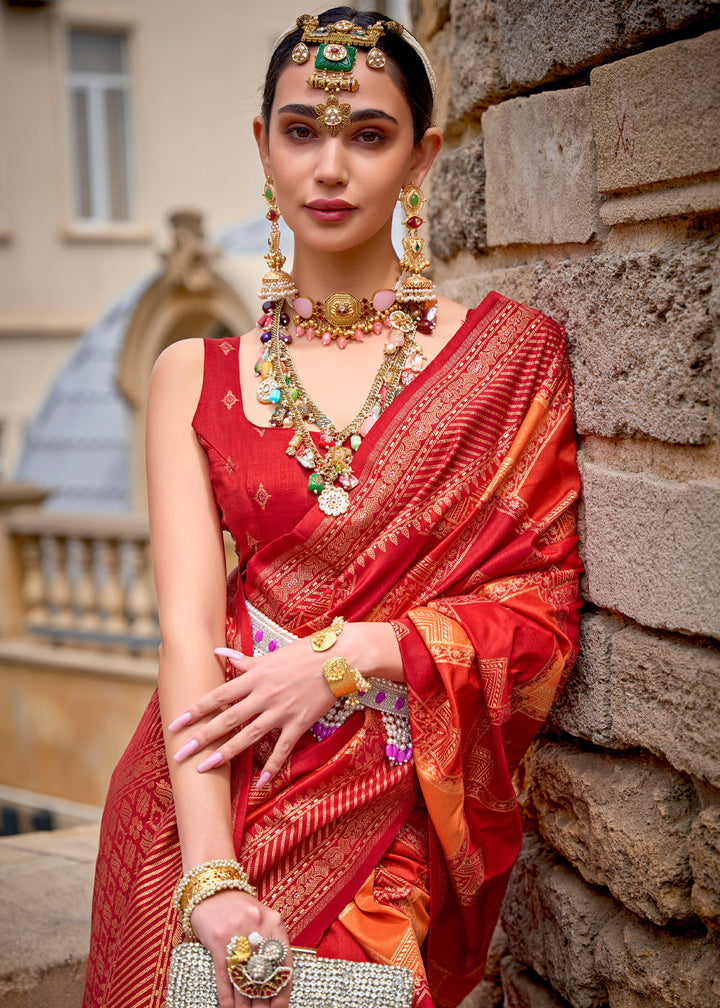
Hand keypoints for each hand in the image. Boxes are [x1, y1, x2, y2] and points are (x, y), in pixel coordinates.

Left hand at [168, 637, 336, 781]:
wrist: (338, 658)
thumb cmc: (303, 653)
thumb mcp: (270, 654)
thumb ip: (243, 660)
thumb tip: (219, 654)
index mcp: (254, 676)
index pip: (218, 696)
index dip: (195, 711)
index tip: (176, 724)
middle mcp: (264, 696)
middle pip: (226, 720)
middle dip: (201, 738)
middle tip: (179, 754)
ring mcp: (281, 711)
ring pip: (248, 736)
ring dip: (225, 754)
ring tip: (204, 769)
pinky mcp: (299, 723)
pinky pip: (282, 748)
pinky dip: (272, 766)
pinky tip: (261, 782)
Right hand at [190, 889, 291, 1007]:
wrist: (210, 887)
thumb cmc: (236, 905)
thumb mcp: (259, 918)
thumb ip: (268, 941)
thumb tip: (274, 978)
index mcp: (274, 922)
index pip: (284, 965)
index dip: (281, 992)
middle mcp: (258, 928)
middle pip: (264, 976)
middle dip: (262, 1002)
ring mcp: (238, 934)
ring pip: (245, 981)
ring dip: (244, 1005)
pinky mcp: (218, 941)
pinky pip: (225, 976)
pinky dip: (227, 997)